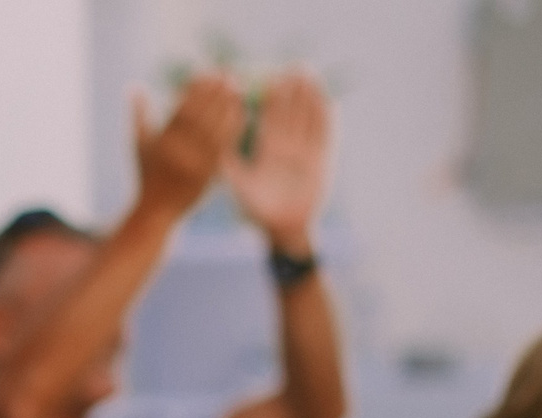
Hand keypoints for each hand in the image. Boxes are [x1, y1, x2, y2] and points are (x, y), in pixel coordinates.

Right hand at [131, 71, 241, 222]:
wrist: (157, 210)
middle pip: (201, 115)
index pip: (182, 108)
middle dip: (214, 92)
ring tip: (237, 86)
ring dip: (228, 105)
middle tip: (227, 73)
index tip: (207, 72)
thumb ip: (138, 115)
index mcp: (161, 142)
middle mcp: (178, 152)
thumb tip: (133, 87)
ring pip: (215, 127)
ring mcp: (194, 163)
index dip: (195, 89)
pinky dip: (234, 126)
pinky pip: (225, 144)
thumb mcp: (139, 145)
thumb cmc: (147, 174)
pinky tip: (241, 110)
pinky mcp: (209, 173)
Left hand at [224, 68, 331, 253]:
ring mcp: (305, 152)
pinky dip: (326, 119)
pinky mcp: (322, 159)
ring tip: (311, 75)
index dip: (271, 100)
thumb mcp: (241, 188)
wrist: (284, 228)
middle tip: (295, 66)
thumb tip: (214, 151)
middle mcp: (286, 148)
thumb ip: (230, 169)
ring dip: (310, 98)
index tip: (270, 78)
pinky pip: (324, 135)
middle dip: (293, 90)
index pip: (269, 119)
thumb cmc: (258, 212)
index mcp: (266, 151)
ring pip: (308, 118)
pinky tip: (328, 100)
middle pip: (291, 113)